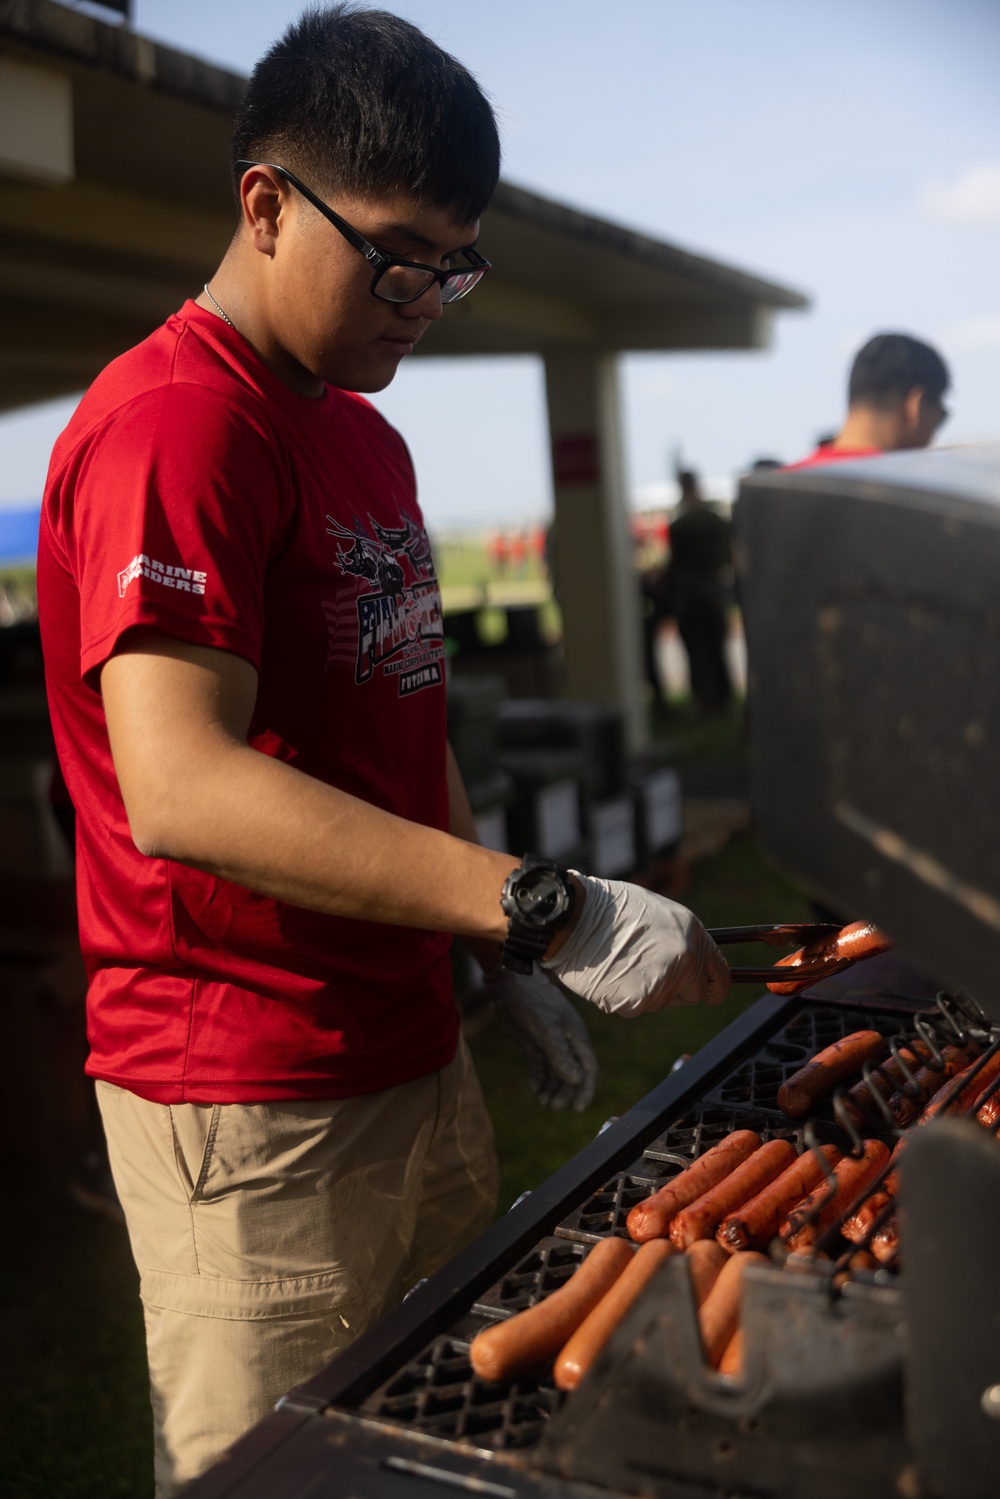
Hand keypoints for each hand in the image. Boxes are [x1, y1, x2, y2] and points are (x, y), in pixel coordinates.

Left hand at [483, 965, 598, 1112]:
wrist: (508, 981)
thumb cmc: (532, 1000)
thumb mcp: (546, 1028)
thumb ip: (560, 1054)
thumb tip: (576, 1080)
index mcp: (576, 1037)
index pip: (588, 1069)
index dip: (585, 1090)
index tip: (578, 1109)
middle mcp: (566, 1042)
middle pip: (572, 1075)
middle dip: (566, 1093)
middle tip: (553, 1106)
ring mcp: (550, 1043)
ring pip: (556, 1073)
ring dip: (552, 1088)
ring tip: (543, 1101)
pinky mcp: (534, 1043)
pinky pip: (541, 1066)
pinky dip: (539, 1078)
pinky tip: (535, 1088)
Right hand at [543, 877, 729, 1015]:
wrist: (573, 917)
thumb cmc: (608, 908)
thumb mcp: (656, 911)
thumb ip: (678, 938)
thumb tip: (685, 959)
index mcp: (692, 933)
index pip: (720, 973)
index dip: (717, 987)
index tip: (712, 993)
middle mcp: (685, 959)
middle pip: (692, 994)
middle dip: (675, 990)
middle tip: (646, 972)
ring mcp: (663, 982)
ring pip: (659, 1002)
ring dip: (643, 991)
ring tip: (620, 963)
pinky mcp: (638, 1001)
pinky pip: (634, 1008)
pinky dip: (621, 998)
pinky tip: (608, 974)